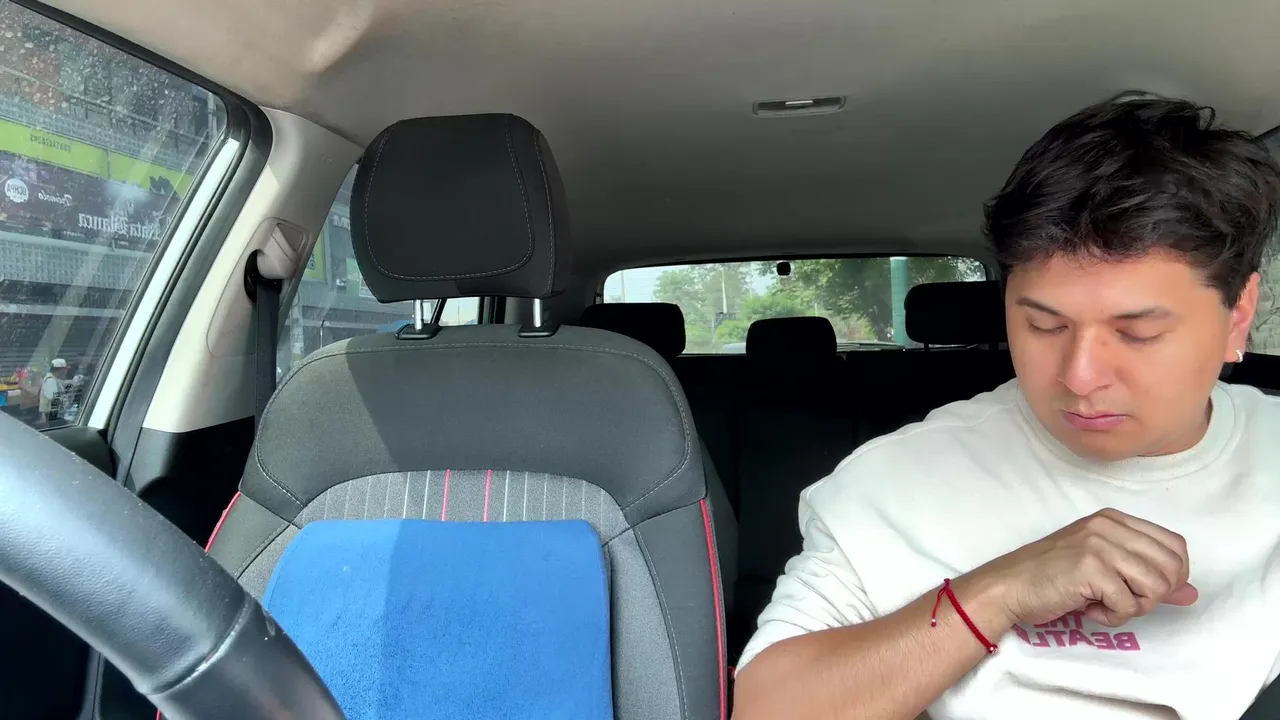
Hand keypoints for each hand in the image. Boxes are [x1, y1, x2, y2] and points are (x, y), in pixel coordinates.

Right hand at [965, 508, 1197, 627]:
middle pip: (1171, 567)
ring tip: (1107, 605)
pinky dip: (1113, 616)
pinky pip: (1128, 604)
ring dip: (1135, 607)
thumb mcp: (1104, 569)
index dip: (1173, 576)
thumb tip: (1191, 593)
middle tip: (1124, 602)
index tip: (1147, 591)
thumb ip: (1148, 577)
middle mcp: (1109, 526)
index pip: (1175, 545)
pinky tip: (1090, 609)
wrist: (1009, 585)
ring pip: (1156, 587)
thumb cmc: (1052, 577)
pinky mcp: (1090, 568)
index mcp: (1114, 519)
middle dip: (1154, 596)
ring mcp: (1099, 545)